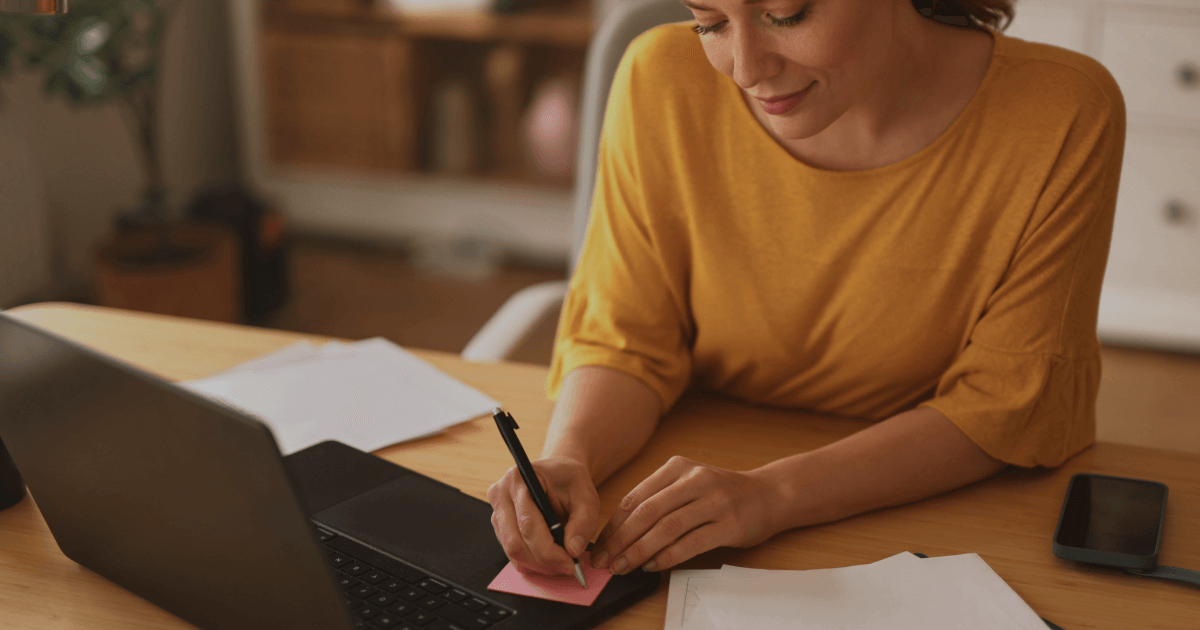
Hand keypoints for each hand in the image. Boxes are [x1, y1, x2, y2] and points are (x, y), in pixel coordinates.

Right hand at [487, 457, 599, 575]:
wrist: (560, 475)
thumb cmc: (571, 482)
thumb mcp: (587, 498)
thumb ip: (583, 523)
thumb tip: (573, 550)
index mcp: (519, 479)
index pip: (528, 524)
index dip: (549, 550)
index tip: (570, 563)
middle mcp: (501, 494)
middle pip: (515, 542)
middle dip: (544, 562)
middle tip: (568, 567)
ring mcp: (497, 512)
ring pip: (512, 552)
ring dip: (539, 565)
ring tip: (562, 563)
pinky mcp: (500, 527)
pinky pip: (512, 554)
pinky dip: (533, 563)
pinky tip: (551, 559)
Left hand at [591, 456, 779, 574]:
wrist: (768, 494)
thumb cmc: (721, 493)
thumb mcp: (688, 483)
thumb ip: (659, 499)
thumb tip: (620, 532)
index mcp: (678, 467)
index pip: (636, 497)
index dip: (614, 524)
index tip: (600, 545)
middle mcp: (695, 480)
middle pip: (647, 512)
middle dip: (621, 540)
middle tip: (605, 560)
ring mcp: (714, 501)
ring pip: (667, 528)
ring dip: (640, 551)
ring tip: (624, 566)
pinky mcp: (729, 524)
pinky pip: (692, 543)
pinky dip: (668, 556)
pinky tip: (654, 566)